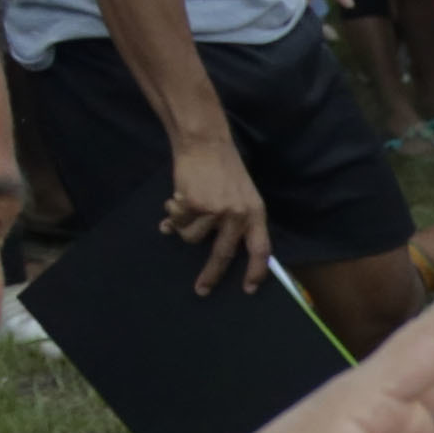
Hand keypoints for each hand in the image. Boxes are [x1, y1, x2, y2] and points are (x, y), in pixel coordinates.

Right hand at [163, 120, 274, 295]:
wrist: (205, 143)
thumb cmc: (224, 169)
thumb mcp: (241, 194)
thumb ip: (231, 220)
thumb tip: (213, 246)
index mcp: (255, 213)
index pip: (261, 249)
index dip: (257, 271)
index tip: (249, 289)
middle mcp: (237, 215)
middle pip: (224, 254)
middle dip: (211, 275)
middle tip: (202, 289)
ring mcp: (214, 211)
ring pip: (192, 238)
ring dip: (184, 227)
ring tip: (185, 207)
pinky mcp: (192, 205)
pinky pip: (177, 222)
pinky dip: (172, 213)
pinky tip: (175, 199)